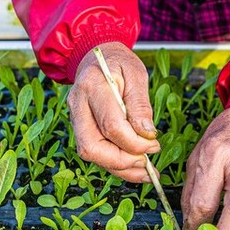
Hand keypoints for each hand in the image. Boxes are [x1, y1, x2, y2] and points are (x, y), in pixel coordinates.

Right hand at [68, 42, 160, 182]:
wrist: (97, 57)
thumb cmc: (119, 63)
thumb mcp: (137, 75)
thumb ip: (141, 105)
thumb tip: (147, 135)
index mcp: (93, 87)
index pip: (111, 125)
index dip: (134, 142)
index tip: (154, 145)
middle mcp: (78, 106)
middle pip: (92, 147)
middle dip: (122, 161)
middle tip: (147, 162)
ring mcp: (75, 119)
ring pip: (91, 154)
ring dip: (119, 168)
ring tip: (146, 171)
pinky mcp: (80, 129)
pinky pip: (95, 153)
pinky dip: (115, 165)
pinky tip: (135, 168)